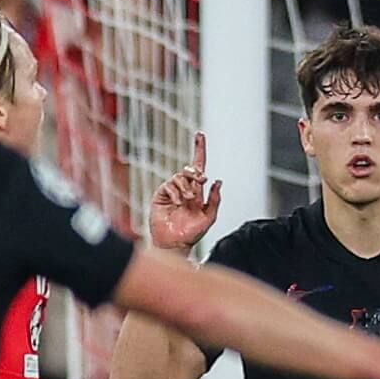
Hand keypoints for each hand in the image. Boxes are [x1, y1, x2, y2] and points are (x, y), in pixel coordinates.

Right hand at [148, 132, 221, 251]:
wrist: (174, 244)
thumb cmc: (191, 234)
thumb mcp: (209, 217)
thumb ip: (214, 200)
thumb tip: (218, 181)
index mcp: (197, 191)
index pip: (198, 167)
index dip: (199, 150)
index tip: (200, 135)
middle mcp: (184, 189)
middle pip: (189, 169)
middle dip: (195, 172)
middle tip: (201, 181)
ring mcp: (172, 191)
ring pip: (180, 177)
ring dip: (186, 186)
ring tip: (188, 200)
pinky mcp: (161, 195)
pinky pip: (169, 185)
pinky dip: (175, 192)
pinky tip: (177, 203)